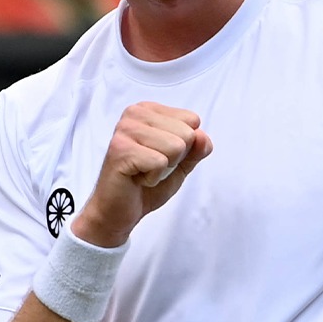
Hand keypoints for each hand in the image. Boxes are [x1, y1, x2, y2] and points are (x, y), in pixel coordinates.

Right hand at [71, 102, 211, 248]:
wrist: (119, 211)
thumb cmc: (146, 185)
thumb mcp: (181, 164)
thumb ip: (196, 149)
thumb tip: (203, 136)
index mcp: (149, 110)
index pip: (192, 120)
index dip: (184, 147)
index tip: (160, 156)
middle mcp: (135, 113)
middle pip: (187, 134)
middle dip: (175, 159)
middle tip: (150, 167)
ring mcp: (125, 129)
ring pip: (176, 147)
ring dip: (164, 169)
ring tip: (143, 171)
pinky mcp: (121, 149)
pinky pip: (160, 162)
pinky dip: (153, 178)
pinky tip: (136, 178)